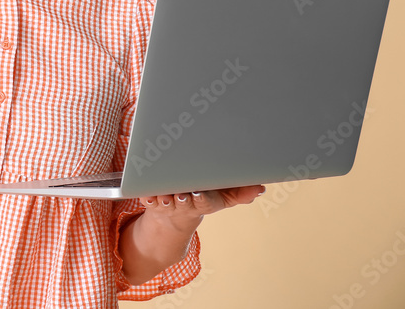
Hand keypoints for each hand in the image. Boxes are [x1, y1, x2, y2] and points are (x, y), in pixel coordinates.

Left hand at [139, 184, 265, 228]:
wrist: (173, 218)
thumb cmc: (201, 199)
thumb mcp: (221, 198)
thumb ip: (240, 193)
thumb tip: (260, 188)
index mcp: (202, 203)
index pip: (203, 203)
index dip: (201, 199)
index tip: (198, 194)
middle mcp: (184, 204)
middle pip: (184, 202)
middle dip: (183, 199)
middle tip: (182, 194)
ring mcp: (167, 203)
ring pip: (165, 202)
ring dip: (164, 199)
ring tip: (164, 195)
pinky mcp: (152, 201)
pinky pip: (147, 199)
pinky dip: (146, 196)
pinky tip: (146, 193)